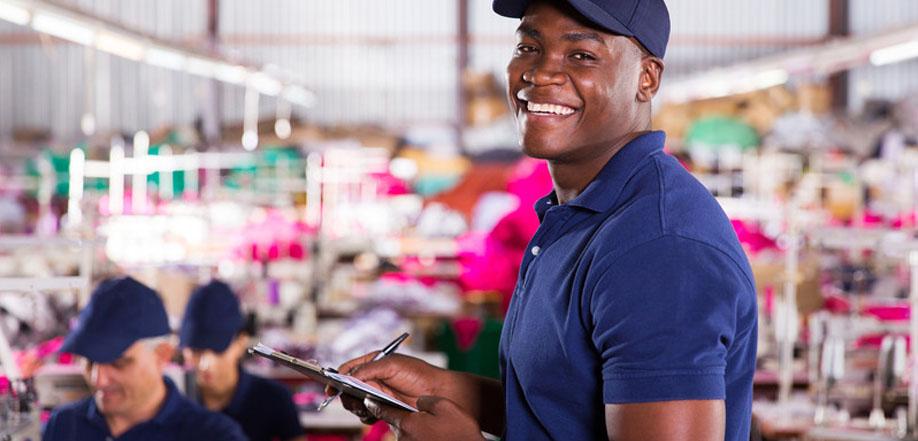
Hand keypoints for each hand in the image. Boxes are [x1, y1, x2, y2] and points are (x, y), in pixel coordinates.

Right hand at [328, 353, 462, 424]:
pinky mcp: (382, 408)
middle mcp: (372, 378)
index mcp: (373, 363)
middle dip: (347, 395)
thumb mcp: (392, 364)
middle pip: (348, 388)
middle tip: (353, 399)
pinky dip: (365, 416)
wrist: (435, 392)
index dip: (337, 377)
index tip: (331, 387)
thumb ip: (369, 369)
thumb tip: (349, 376)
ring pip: (355, 403)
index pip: (348, 369)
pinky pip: (366, 414)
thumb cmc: (417, 373)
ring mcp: (376, 394)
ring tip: (365, 406)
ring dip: (356, 406)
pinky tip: (372, 415)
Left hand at [365, 395, 483, 440]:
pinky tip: (436, 437)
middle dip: (403, 417)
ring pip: (405, 434)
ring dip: (414, 430)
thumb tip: (418, 400)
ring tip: (434, 429)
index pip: (383, 410)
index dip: (374, 402)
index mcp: (407, 423)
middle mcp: (403, 438)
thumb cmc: (460, 432)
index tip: (368, 398)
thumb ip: (426, 400)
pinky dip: (420, 438)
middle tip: (420, 415)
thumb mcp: (445, 406)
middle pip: (396, 423)